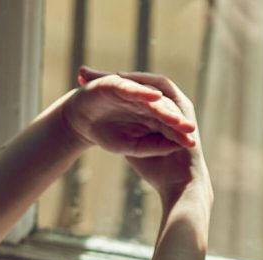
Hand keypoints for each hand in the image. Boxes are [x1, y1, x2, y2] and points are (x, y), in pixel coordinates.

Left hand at [73, 68, 210, 203]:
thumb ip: (124, 134)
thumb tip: (105, 128)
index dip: (107, 92)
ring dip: (127, 76)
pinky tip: (125, 79)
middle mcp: (164, 107)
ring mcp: (175, 105)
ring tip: (102, 73)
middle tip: (83, 74)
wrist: (178, 182)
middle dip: (110, 78)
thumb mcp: (132, 149)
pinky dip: (144, 82)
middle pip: (136, 86)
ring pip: (149, 82)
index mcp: (152, 116)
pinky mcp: (182, 106)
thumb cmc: (157, 171)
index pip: (128, 97)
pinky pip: (162, 86)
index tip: (80, 88)